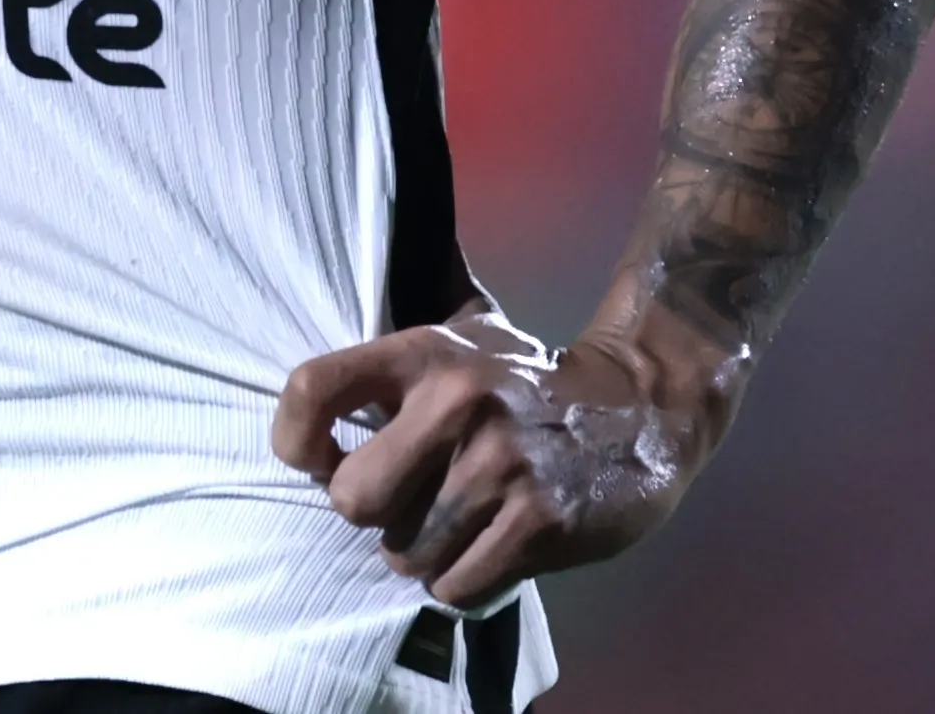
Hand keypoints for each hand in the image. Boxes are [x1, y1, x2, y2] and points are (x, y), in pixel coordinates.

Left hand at [272, 312, 716, 609]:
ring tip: (463, 523)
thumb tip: (305, 434)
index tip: (319, 460)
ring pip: (405, 555)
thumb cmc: (524, 384)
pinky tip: (493, 546)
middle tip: (411, 503)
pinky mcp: (540, 519)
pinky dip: (466, 581)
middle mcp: (457, 401)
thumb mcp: (459, 347)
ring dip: (427, 555)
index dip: (294, 440)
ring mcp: (501, 463)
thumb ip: (387, 377)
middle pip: (352, 500)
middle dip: (374, 517)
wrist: (640, 406)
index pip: (311, 388)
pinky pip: (457, 587)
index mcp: (424, 353)